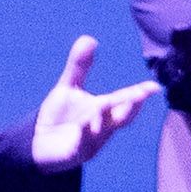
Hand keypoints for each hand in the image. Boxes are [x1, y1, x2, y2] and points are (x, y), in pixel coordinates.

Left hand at [29, 36, 158, 169]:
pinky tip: (84, 124)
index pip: (125, 101)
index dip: (139, 94)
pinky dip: (84, 134)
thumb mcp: (69, 88)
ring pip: (102, 131)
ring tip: (103, 104)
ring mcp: (90, 142)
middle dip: (131, 106)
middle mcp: (102, 126)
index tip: (153, 86)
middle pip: (122, 117)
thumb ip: (80, 66)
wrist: (37, 143)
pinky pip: (81, 145)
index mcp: (104, 110)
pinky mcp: (74, 154)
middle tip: (140, 94)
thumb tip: (89, 38)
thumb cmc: (59, 116)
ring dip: (103, 118)